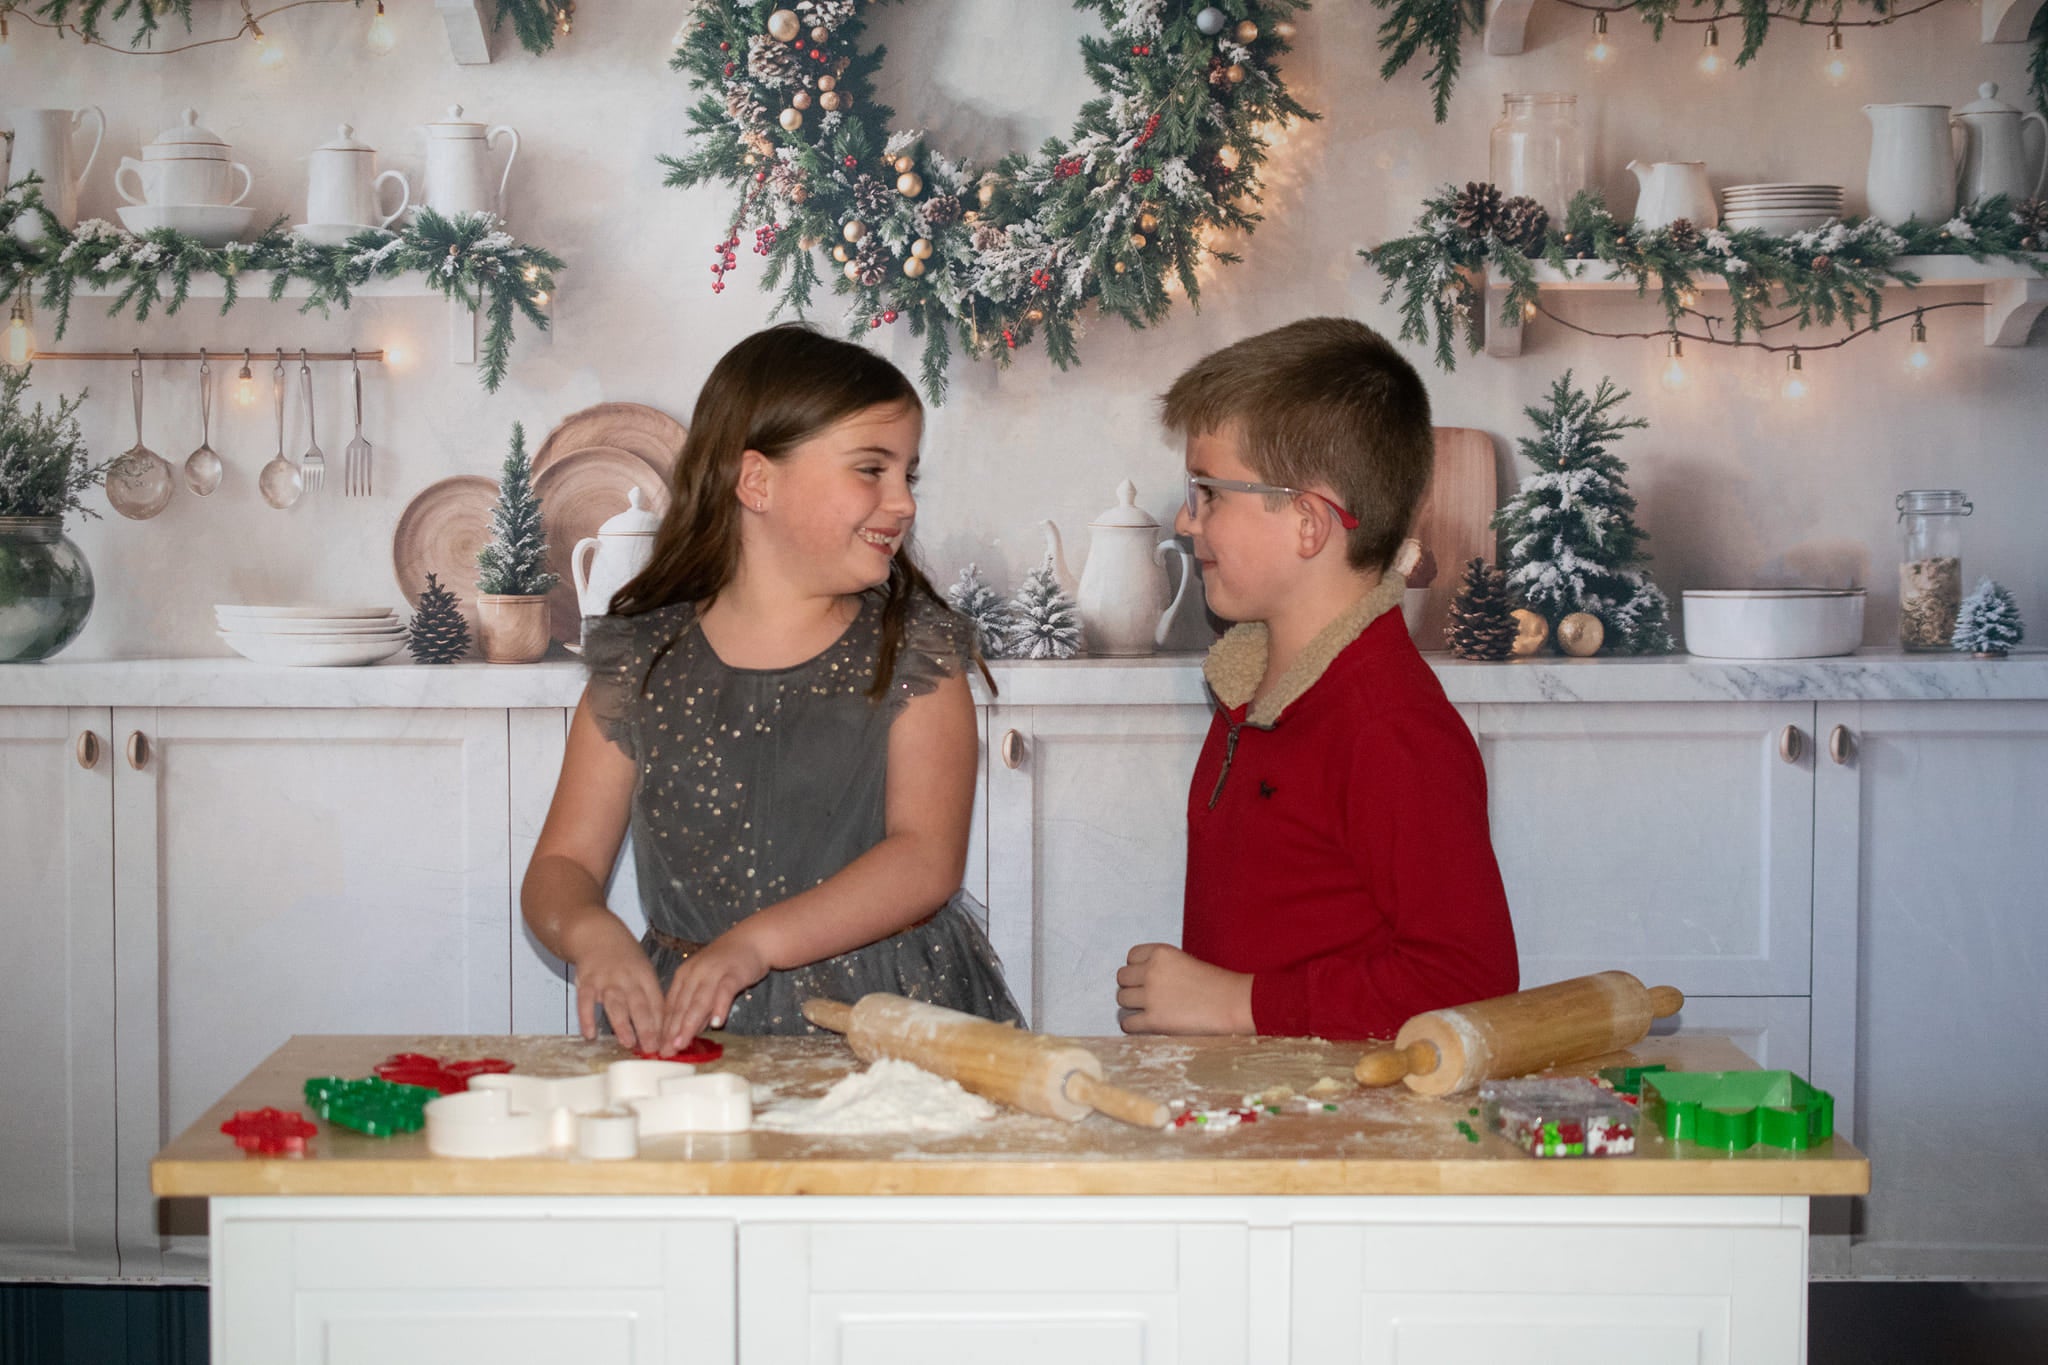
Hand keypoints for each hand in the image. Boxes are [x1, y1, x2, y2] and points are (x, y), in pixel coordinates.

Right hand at [574, 938, 665, 1053]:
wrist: (596, 934)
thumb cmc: (624, 957)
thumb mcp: (643, 970)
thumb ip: (650, 997)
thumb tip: (662, 1029)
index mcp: (645, 976)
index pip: (657, 1002)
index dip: (663, 1024)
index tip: (666, 1043)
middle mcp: (627, 978)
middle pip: (640, 1005)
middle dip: (647, 1028)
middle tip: (652, 1048)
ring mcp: (606, 980)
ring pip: (616, 1004)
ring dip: (622, 1024)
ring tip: (628, 1043)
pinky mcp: (586, 982)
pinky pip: (586, 1002)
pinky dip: (587, 1018)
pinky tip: (590, 1034)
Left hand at [656, 925, 771, 1054]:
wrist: (753, 940)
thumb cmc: (727, 964)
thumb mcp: (707, 984)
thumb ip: (698, 1008)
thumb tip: (688, 1033)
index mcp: (684, 975)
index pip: (671, 1006)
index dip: (665, 1028)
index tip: (660, 1048)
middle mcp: (695, 973)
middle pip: (682, 1006)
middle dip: (673, 1031)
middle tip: (667, 1052)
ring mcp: (713, 972)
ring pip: (699, 1001)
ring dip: (690, 1023)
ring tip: (683, 1043)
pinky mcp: (733, 973)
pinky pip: (724, 992)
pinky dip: (719, 1007)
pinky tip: (716, 1024)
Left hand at [1116, 943, 1255, 1034]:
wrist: (1234, 1004)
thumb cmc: (1217, 984)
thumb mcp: (1185, 962)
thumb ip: (1162, 967)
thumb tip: (1141, 980)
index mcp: (1160, 953)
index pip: (1131, 956)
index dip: (1138, 968)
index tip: (1147, 977)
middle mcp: (1151, 971)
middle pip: (1122, 978)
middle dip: (1133, 986)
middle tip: (1147, 996)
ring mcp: (1151, 996)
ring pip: (1121, 999)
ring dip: (1132, 1006)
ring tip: (1148, 1010)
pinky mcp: (1154, 1020)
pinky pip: (1127, 1023)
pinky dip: (1133, 1026)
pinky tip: (1146, 1025)